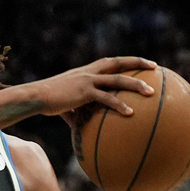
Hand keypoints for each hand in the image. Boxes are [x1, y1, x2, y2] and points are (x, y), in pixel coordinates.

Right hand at [32, 56, 156, 119]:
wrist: (35, 96)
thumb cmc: (48, 101)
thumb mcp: (66, 103)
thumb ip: (77, 112)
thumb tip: (83, 129)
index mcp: (85, 72)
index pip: (110, 62)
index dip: (126, 61)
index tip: (142, 63)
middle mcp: (88, 72)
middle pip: (118, 63)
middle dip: (137, 63)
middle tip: (155, 67)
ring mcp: (87, 81)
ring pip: (117, 79)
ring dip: (135, 85)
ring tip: (151, 93)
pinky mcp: (84, 92)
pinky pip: (106, 98)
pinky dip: (119, 105)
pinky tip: (130, 113)